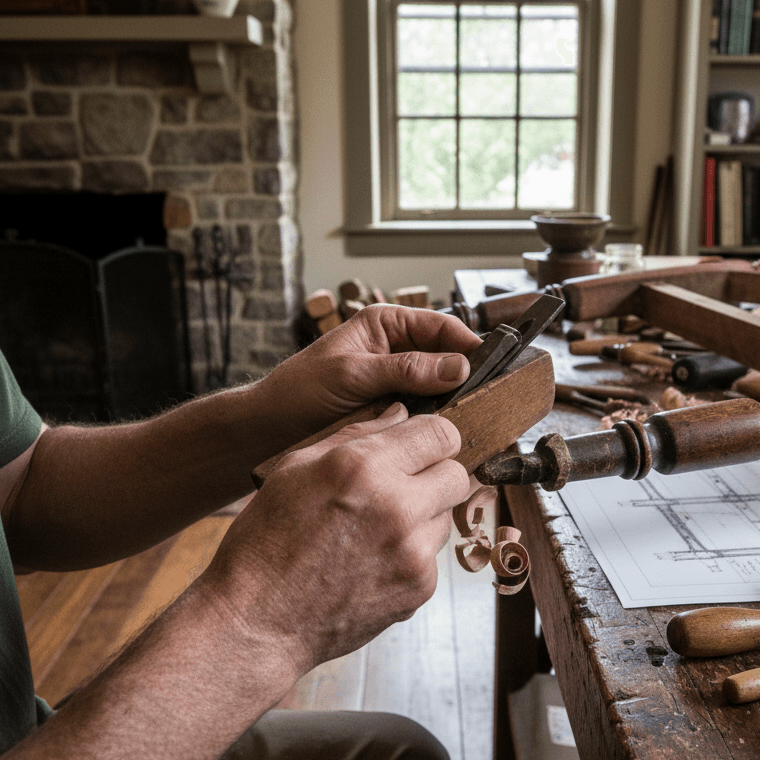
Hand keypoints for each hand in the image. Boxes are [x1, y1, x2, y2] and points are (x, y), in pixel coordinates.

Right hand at [199, 402, 470, 677]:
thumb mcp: (295, 469)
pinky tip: (371, 562)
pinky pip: (432, 556)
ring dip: (422, 516)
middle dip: (436, 475)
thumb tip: (399, 414)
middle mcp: (397, 506)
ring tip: (375, 530)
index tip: (420, 446)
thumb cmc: (266, 541)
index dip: (433, 437)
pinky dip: (410, 555)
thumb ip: (355, 435)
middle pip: (457, 474)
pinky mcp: (419, 587)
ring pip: (446, 517)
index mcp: (363, 467)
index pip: (442, 433)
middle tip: (404, 486)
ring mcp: (412, 551)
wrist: (257, 622)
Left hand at [252, 304, 480, 443]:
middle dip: (464, 376)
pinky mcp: (392, 409)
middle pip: (446, 357)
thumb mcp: (352, 375)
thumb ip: (405, 370)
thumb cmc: (297, 390)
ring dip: (450, 402)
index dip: (468, 343)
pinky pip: (424, 411)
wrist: (268, 429)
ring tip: (469, 418)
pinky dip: (434, 421)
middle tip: (486, 398)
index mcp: (385, 325)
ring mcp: (395, 381)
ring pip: (439, 387)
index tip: (491, 365)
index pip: (441, 326)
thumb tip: (458, 367)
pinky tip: (444, 434)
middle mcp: (395, 349)